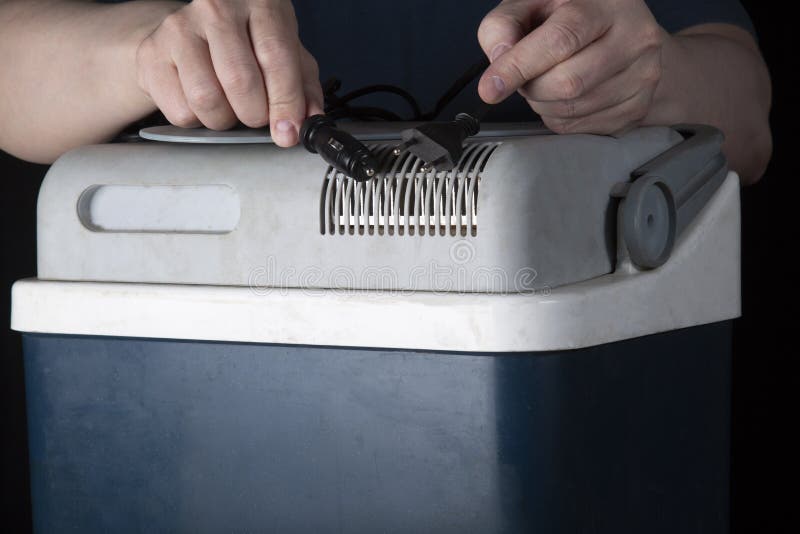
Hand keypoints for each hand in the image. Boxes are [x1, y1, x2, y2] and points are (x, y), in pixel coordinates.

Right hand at [135, 0, 321, 145]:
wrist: (194, 30)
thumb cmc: (248, 43)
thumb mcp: (287, 55)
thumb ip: (304, 88)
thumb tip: (309, 123)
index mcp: (258, 2)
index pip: (275, 57)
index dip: (285, 102)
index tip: (288, 132)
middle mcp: (215, 8)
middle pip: (239, 81)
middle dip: (255, 114)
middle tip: (257, 116)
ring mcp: (179, 28)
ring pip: (206, 99)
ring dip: (225, 120)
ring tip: (230, 108)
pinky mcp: (152, 53)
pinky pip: (180, 110)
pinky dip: (198, 121)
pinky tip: (203, 103)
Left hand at [478, 0, 665, 134]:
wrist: (626, 35)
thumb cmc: (575, 17)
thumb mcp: (534, 5)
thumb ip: (505, 25)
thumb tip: (499, 59)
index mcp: (608, 3)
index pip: (560, 39)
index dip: (520, 67)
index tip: (491, 87)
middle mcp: (635, 37)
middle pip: (567, 82)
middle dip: (532, 87)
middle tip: (526, 75)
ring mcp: (643, 76)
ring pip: (571, 110)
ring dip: (542, 104)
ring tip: (546, 80)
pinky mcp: (637, 108)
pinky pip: (579, 128)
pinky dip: (558, 117)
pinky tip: (563, 96)